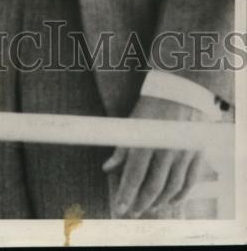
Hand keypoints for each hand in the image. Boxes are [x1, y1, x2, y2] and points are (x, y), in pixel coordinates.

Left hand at [103, 96, 205, 217]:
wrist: (182, 91)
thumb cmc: (152, 106)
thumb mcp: (133, 122)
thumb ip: (122, 148)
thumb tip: (107, 168)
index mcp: (147, 140)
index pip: (135, 174)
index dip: (126, 193)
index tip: (120, 207)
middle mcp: (167, 149)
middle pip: (153, 185)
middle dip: (141, 202)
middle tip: (132, 211)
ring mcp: (184, 153)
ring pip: (172, 187)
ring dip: (159, 201)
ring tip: (148, 206)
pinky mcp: (197, 154)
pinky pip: (189, 182)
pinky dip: (179, 195)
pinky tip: (169, 201)